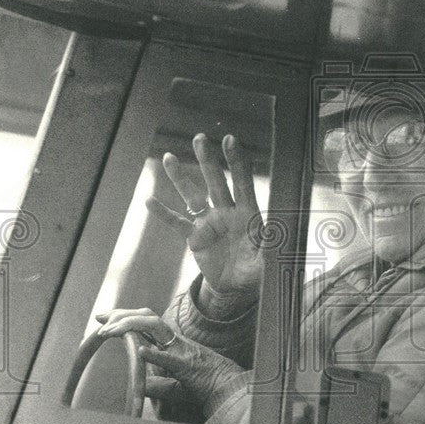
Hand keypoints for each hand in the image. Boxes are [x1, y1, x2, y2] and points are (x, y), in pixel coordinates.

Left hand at [95, 310, 238, 412]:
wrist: (231, 389)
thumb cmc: (206, 386)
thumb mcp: (177, 386)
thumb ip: (159, 384)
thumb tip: (141, 386)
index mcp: (173, 344)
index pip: (146, 324)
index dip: (124, 318)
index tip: (105, 320)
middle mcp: (176, 342)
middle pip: (147, 317)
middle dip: (122, 314)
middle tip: (101, 318)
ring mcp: (182, 351)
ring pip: (155, 327)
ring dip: (130, 326)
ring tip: (110, 332)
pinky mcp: (189, 367)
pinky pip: (170, 358)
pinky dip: (156, 353)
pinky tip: (141, 350)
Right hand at [148, 133, 262, 312]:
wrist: (236, 286)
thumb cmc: (256, 270)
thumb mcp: (266, 261)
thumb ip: (268, 250)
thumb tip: (275, 240)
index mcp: (248, 214)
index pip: (242, 183)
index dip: (237, 162)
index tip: (230, 139)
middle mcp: (227, 212)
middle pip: (216, 182)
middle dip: (208, 160)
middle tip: (200, 137)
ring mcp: (209, 222)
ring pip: (193, 196)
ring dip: (180, 178)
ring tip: (168, 157)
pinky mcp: (194, 237)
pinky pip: (177, 222)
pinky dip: (164, 213)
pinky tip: (149, 201)